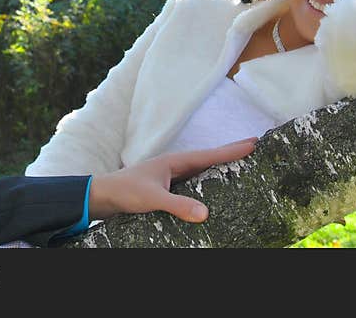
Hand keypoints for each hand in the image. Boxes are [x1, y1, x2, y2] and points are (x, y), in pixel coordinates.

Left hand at [87, 138, 256, 222]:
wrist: (102, 195)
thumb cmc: (125, 191)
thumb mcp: (153, 199)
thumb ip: (178, 205)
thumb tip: (206, 213)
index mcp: (175, 161)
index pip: (209, 155)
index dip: (232, 151)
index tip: (253, 143)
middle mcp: (175, 165)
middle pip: (209, 158)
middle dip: (231, 152)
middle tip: (253, 145)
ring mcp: (171, 176)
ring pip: (202, 169)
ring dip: (220, 166)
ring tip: (239, 164)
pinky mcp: (166, 187)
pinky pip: (194, 181)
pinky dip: (207, 180)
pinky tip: (213, 187)